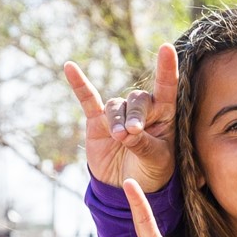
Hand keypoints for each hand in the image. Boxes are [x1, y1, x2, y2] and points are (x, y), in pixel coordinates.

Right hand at [65, 44, 177, 192]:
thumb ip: (144, 144)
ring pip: (116, 106)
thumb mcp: (156, 161)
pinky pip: (88, 99)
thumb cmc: (151, 172)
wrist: (126, 187)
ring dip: (117, 120)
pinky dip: (79, 84)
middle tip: (132, 133)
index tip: (166, 48)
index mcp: (163, 115)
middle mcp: (141, 110)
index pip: (167, 88)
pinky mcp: (98, 121)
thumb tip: (125, 132)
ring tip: (119, 138)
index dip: (166, 68)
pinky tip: (69, 68)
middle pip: (137, 99)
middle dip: (135, 115)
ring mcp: (118, 114)